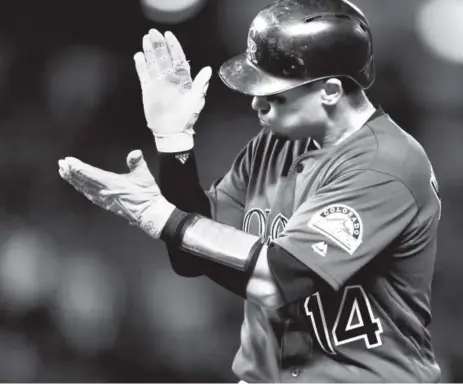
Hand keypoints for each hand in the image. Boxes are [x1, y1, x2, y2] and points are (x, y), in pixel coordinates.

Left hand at [58, 150, 175, 238]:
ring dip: (73, 180)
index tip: (68, 161)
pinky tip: (77, 186)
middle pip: (83, 181)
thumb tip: (135, 152)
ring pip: (84, 188)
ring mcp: (104, 200)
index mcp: (112, 184)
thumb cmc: (147, 195)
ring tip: (64, 172)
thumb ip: (137, 163)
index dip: (78, 167)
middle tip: (61, 164)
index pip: (90, 174)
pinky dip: (80, 189)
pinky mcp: (106, 204)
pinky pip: (89, 195)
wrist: (149, 214)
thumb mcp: (145, 176)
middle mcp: (104, 192)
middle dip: (71, 172)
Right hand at [134, 29, 211, 150]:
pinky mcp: (148, 90)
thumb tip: (208, 69)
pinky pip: (144, 75)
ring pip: (153, 63)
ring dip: (150, 51)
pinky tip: (139, 56)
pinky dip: (141, 66)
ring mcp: (159, 83)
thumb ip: (201, 84)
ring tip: (146, 39)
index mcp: (183, 79)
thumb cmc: (186, 117)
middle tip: (153, 32)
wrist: (172, 132)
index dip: (174, 46)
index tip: (169, 35)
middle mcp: (170, 78)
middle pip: (164, 57)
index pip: (178, 58)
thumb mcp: (196, 100)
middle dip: (159, 44)